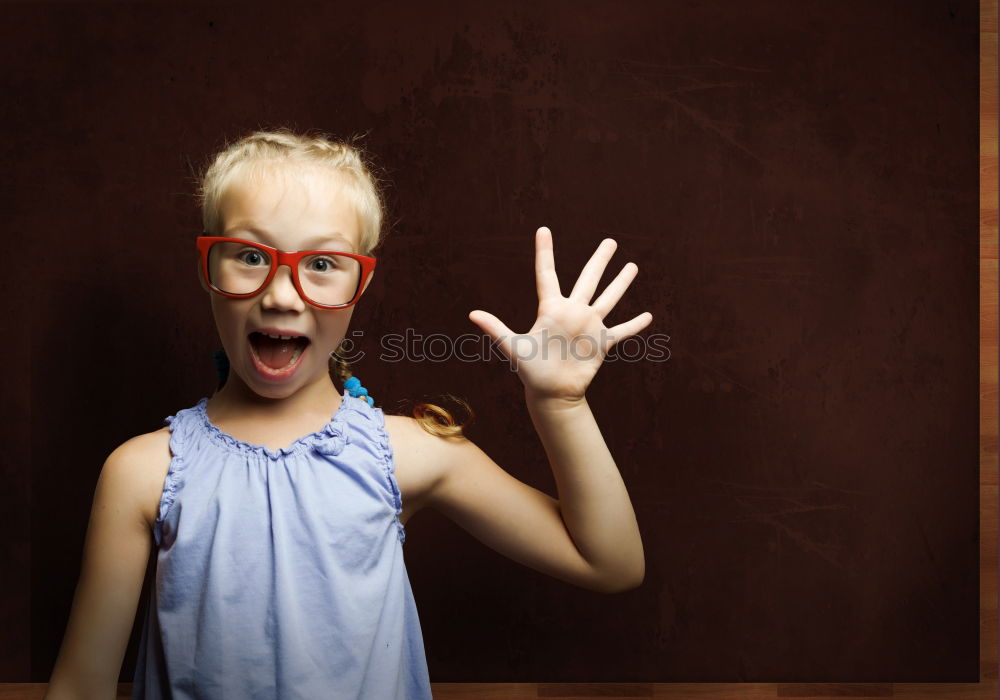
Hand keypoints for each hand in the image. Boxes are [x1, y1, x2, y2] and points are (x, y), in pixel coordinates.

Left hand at [468, 226, 652, 402]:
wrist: (552, 394)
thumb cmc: (531, 371)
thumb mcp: (514, 347)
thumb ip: (496, 328)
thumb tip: (472, 314)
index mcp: (550, 309)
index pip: (547, 274)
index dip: (545, 252)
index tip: (543, 230)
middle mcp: (572, 312)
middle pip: (589, 279)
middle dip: (600, 260)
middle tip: (611, 242)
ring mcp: (588, 326)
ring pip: (608, 298)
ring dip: (620, 284)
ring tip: (632, 266)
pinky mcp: (601, 343)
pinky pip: (621, 331)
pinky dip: (634, 324)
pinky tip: (649, 315)